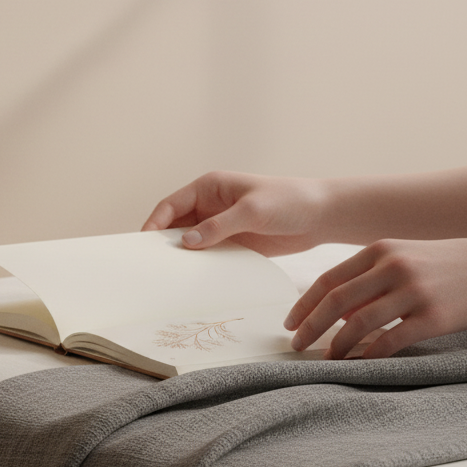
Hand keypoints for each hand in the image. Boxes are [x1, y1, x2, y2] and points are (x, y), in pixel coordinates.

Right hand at [141, 171, 330, 255]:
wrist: (322, 216)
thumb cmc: (290, 202)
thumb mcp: (252, 211)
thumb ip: (218, 226)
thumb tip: (186, 243)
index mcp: (209, 188)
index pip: (171, 205)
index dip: (155, 223)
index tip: (144, 243)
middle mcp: (209, 206)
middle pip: (175, 225)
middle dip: (162, 242)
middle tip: (150, 263)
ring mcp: (219, 226)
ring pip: (189, 242)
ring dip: (180, 256)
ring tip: (167, 274)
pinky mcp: (231, 243)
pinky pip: (207, 256)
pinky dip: (198, 266)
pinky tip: (192, 279)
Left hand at [287, 238, 466, 358]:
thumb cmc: (441, 267)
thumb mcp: (402, 260)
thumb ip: (367, 281)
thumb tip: (334, 315)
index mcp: (380, 251)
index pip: (328, 280)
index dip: (303, 304)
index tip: (289, 323)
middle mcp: (394, 268)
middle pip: (336, 301)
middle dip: (310, 326)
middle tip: (296, 345)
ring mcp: (414, 292)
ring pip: (358, 323)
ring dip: (336, 345)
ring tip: (327, 358)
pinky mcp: (434, 317)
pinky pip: (391, 341)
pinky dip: (369, 355)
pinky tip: (359, 363)